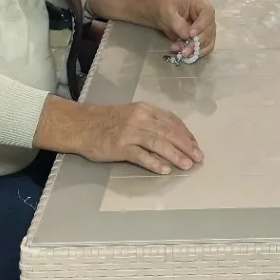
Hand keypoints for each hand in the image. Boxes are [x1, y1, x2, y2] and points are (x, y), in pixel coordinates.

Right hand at [80, 101, 203, 174]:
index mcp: (146, 109)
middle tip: (199, 157)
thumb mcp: (132, 113)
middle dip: (187, 146)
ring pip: (159, 144)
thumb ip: (151, 122)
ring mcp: (130, 133)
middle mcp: (140, 118)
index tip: (195, 144)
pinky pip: (141, 156)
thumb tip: (174, 136)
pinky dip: (154, 163)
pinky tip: (165, 170)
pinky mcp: (120, 147)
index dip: (186, 133)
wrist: (80, 125)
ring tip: (187, 165)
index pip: (172, 121)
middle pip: (169, 132)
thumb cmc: (107, 120)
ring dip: (176, 155)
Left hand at [159, 0, 216, 57]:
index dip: (201, 26)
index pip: (207, 15)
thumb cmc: (165, 9)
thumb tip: (187, 36)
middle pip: (209, 31)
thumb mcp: (168, 13)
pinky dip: (195, 53)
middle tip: (184, 51)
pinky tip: (183, 54)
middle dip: (196, 43)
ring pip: (207, 42)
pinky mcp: (203, 39)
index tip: (191, 35)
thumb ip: (177, 23)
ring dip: (195, 50)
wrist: (162, 15)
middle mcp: (207, 17)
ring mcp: (206, 29)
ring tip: (180, 52)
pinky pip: (204, 49)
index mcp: (200, 5)